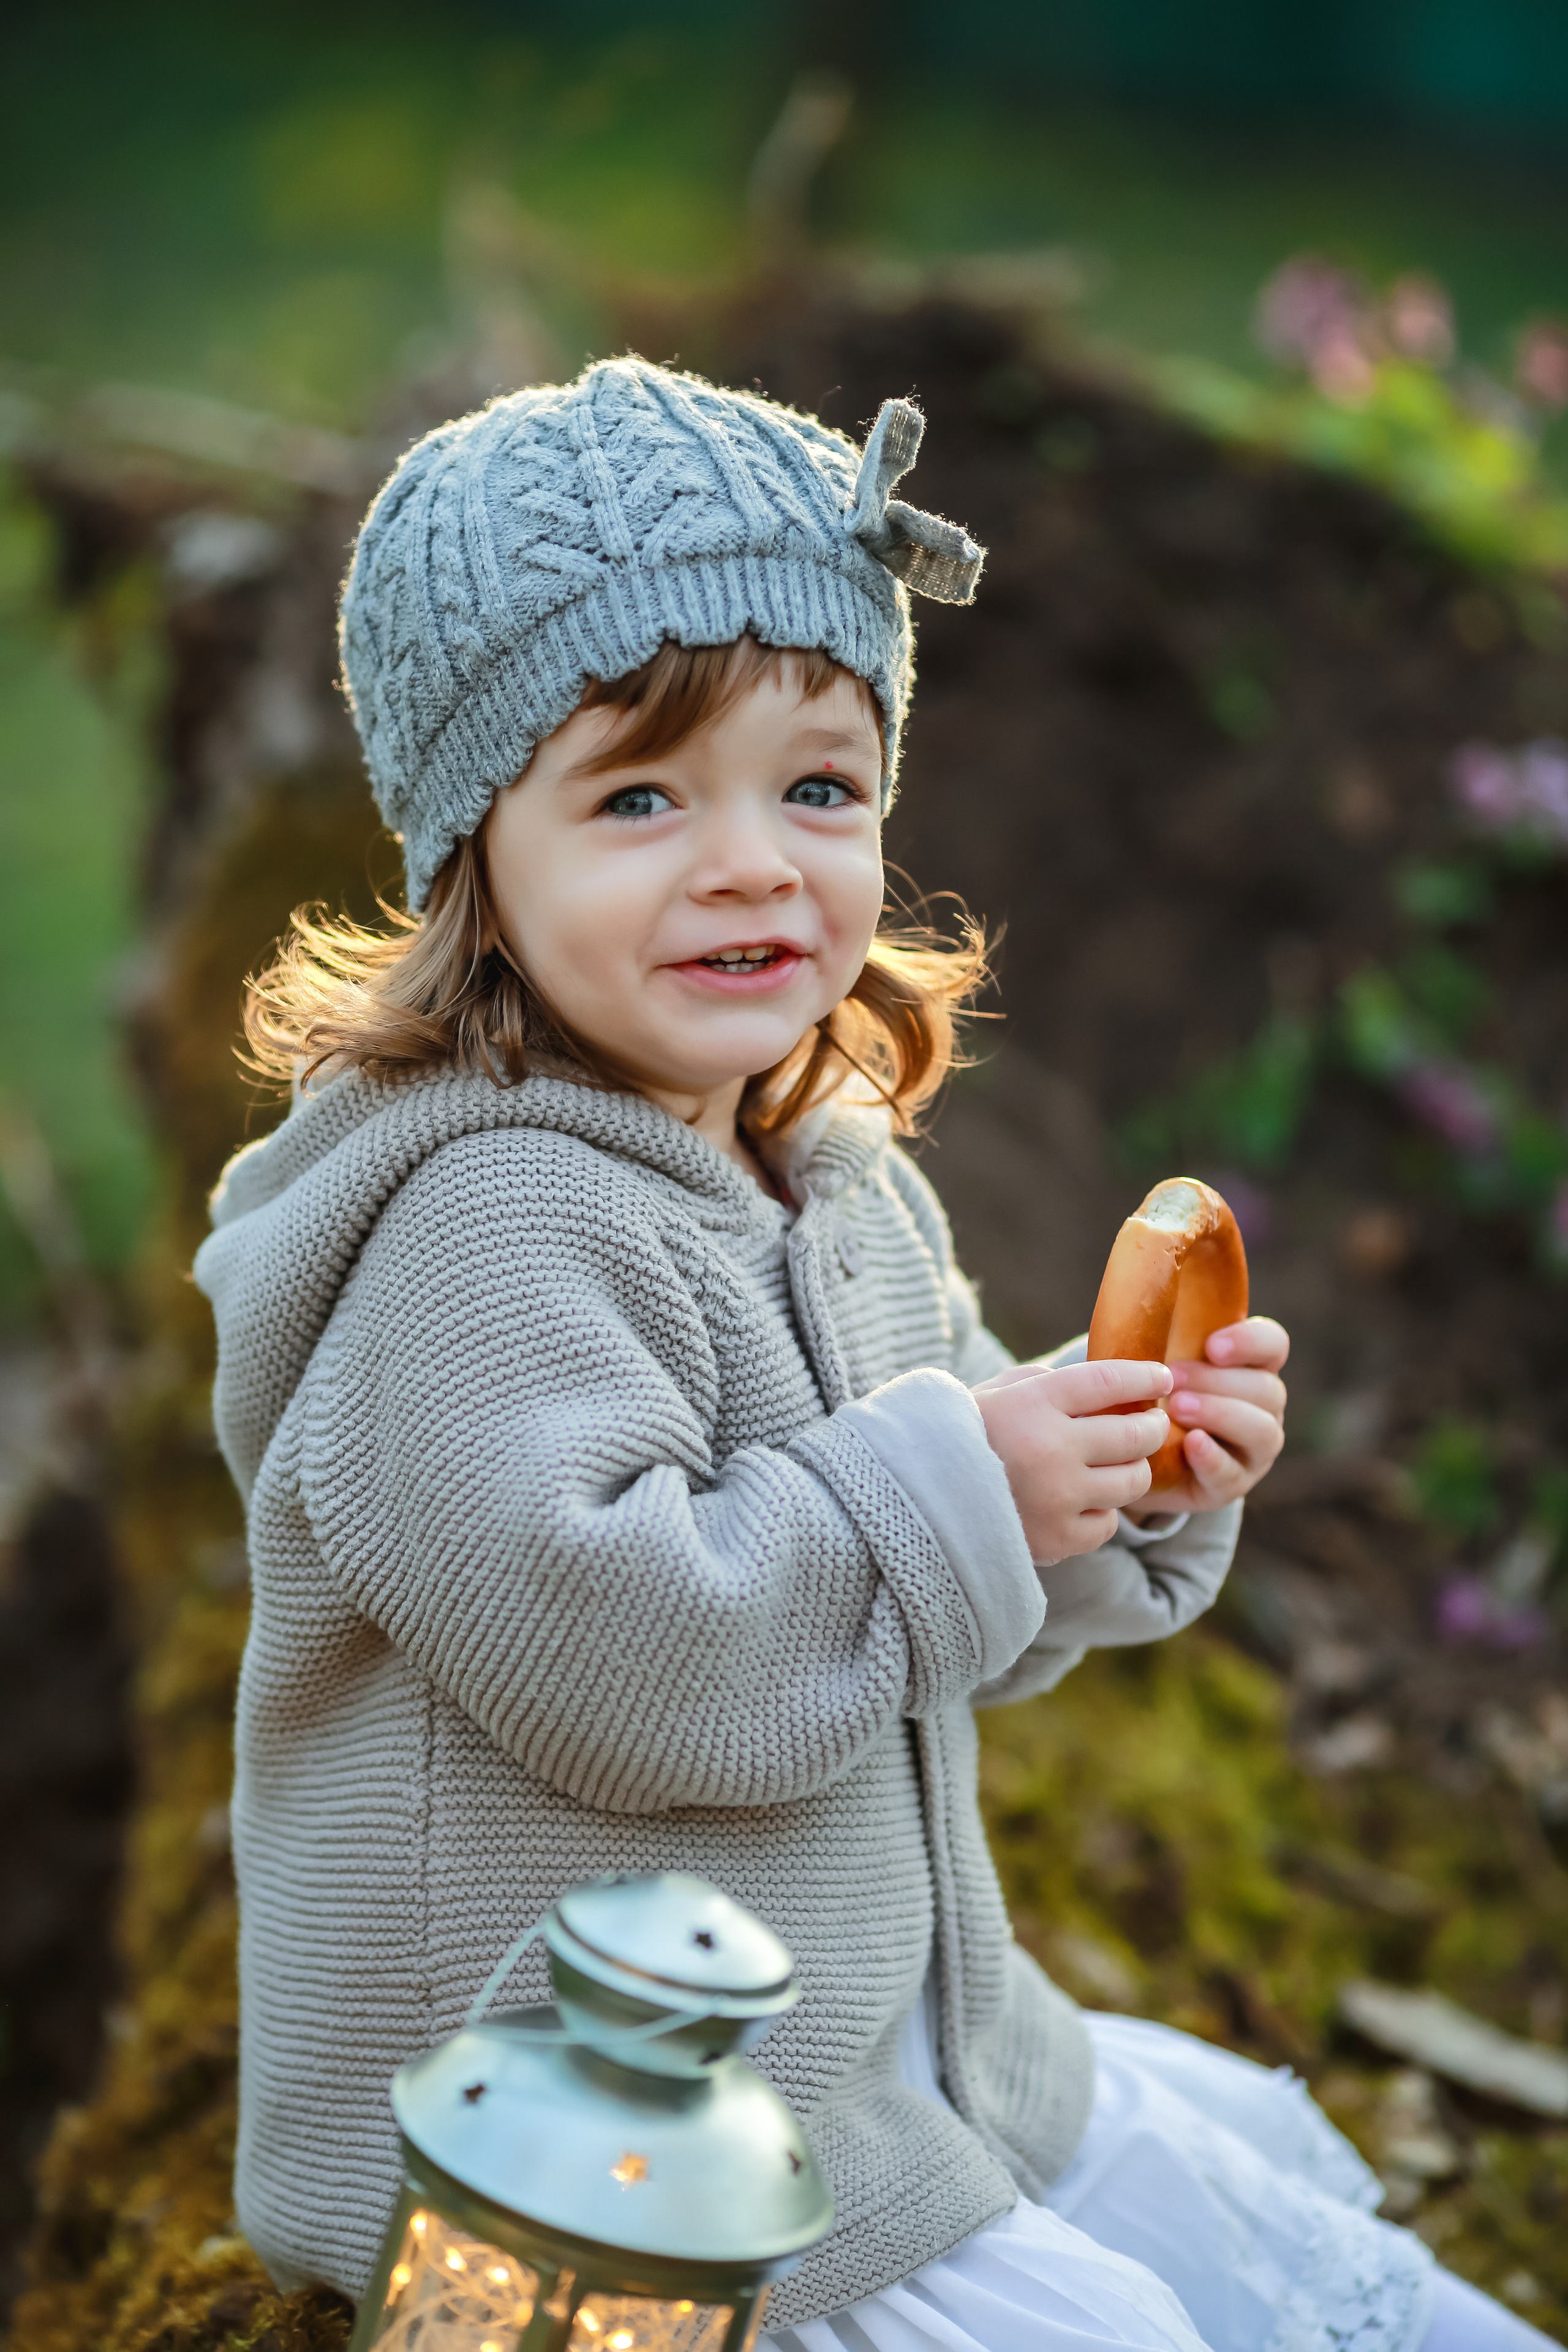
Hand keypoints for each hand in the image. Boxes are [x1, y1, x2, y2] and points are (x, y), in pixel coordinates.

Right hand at [972, 1358, 1173, 1564]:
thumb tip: (1102, 1385)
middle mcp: (1051, 1449)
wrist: (915, 1500)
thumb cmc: (960, 1437)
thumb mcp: (995, 1392)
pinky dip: (1102, 1511)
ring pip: (1133, 1481)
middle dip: (1153, 1425)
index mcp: (1032, 1404)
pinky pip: (1108, 1523)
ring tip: (1121, 1463)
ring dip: (1133, 1469)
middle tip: (1152, 1422)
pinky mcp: (1058, 1539)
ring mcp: (1058, 1498)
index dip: (1144, 1376)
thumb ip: (1045, 1382)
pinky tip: (1084, 1500)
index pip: (1109, 1381)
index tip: (1161, 1376)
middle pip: (1135, 1435)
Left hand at [1133, 1316, 1288, 1513]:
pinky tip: (1190, 1444)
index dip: (1251, 1341)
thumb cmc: (1148, 1396)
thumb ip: (1157, 1335)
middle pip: (1266, 1388)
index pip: (1273, 1344)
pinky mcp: (1232, 1484)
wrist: (1132, 1458)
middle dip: (1218, 1381)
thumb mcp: (1154, 1363)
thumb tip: (1134, 1291)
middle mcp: (1263, 1406)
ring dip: (1219, 1414)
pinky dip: (1213, 1457)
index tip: (1212, 1345)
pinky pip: (1233, 1473)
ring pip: (1261, 1430)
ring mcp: (1254, 1449)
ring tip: (1176, 1408)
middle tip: (1173, 1377)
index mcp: (1250, 1367)